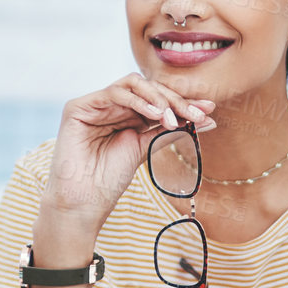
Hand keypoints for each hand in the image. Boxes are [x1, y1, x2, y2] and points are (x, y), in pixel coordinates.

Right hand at [39, 75, 215, 242]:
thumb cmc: (110, 180)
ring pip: (133, 84)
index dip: (183, 103)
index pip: (157, 100)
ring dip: (158, 99)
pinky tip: (155, 114)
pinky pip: (114, 92)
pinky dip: (138, 100)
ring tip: (172, 118)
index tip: (209, 110)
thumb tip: (208, 119)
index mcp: (126, 115)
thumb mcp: (146, 149)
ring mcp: (94, 104)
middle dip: (175, 100)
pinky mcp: (78, 107)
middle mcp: (110, 106)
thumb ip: (171, 131)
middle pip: (148, 89)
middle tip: (195, 114)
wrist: (84, 202)